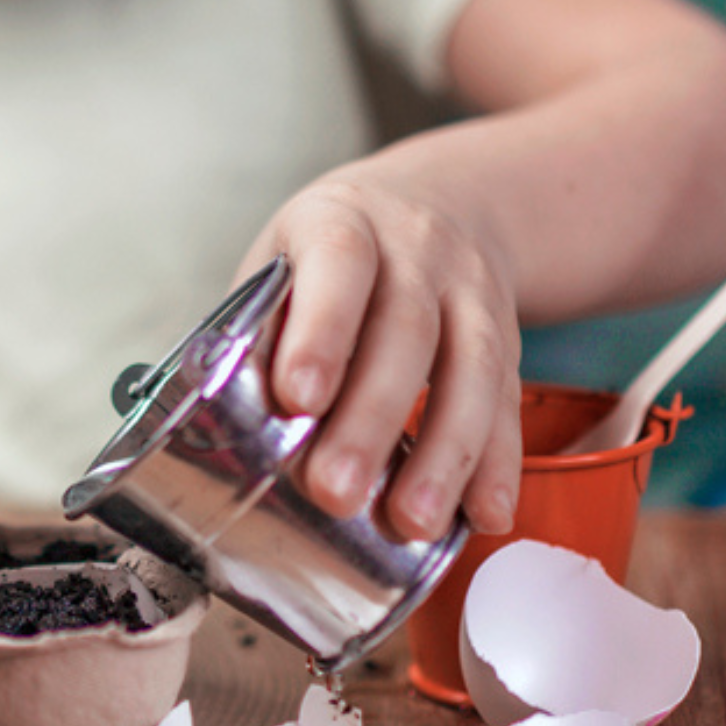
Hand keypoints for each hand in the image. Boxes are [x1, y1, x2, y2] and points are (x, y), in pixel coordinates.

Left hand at [240, 161, 522, 541]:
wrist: (444, 203)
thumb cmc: (332, 253)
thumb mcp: (284, 260)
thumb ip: (258, 329)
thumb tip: (217, 426)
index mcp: (342, 221)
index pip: (338, 264)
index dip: (321, 331)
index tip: (297, 399)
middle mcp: (417, 249)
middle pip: (405, 331)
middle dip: (371, 419)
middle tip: (336, 490)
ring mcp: (470, 293)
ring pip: (471, 370)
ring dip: (444, 455)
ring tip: (410, 523)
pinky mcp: (506, 339)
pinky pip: (508, 401)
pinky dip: (499, 463)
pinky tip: (483, 514)